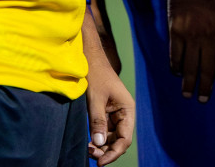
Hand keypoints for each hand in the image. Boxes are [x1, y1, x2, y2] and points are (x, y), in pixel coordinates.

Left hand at [86, 41, 134, 164]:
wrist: (88, 58)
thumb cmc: (94, 75)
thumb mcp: (95, 99)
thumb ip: (98, 121)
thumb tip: (100, 143)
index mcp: (127, 109)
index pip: (125, 139)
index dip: (114, 153)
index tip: (100, 162)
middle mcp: (123, 114)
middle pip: (119, 141)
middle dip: (106, 151)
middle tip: (91, 155)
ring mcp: (114, 114)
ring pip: (111, 138)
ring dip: (101, 147)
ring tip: (88, 150)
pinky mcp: (105, 114)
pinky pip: (104, 131)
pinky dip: (97, 139)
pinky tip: (89, 143)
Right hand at [167, 0, 214, 102]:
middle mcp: (209, 38)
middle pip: (207, 72)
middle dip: (206, 89)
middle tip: (203, 100)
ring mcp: (191, 35)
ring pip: (189, 67)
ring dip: (189, 84)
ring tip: (188, 95)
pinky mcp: (175, 30)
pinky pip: (175, 55)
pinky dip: (176, 67)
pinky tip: (177, 73)